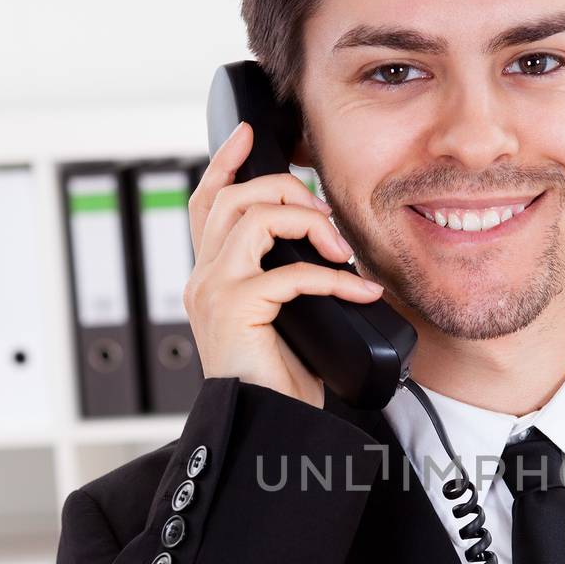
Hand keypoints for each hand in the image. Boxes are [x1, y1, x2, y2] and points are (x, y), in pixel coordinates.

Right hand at [183, 122, 383, 407]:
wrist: (268, 427)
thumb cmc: (279, 382)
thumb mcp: (286, 318)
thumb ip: (290, 279)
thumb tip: (331, 250)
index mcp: (211, 276)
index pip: (207, 203)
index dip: (225, 163)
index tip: (251, 136)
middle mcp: (204, 278)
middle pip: (234, 197)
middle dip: (288, 191)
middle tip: (328, 221)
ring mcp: (214, 291)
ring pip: (254, 217)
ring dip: (308, 223)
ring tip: (340, 253)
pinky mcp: (234, 309)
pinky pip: (290, 272)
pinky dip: (334, 279)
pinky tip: (360, 293)